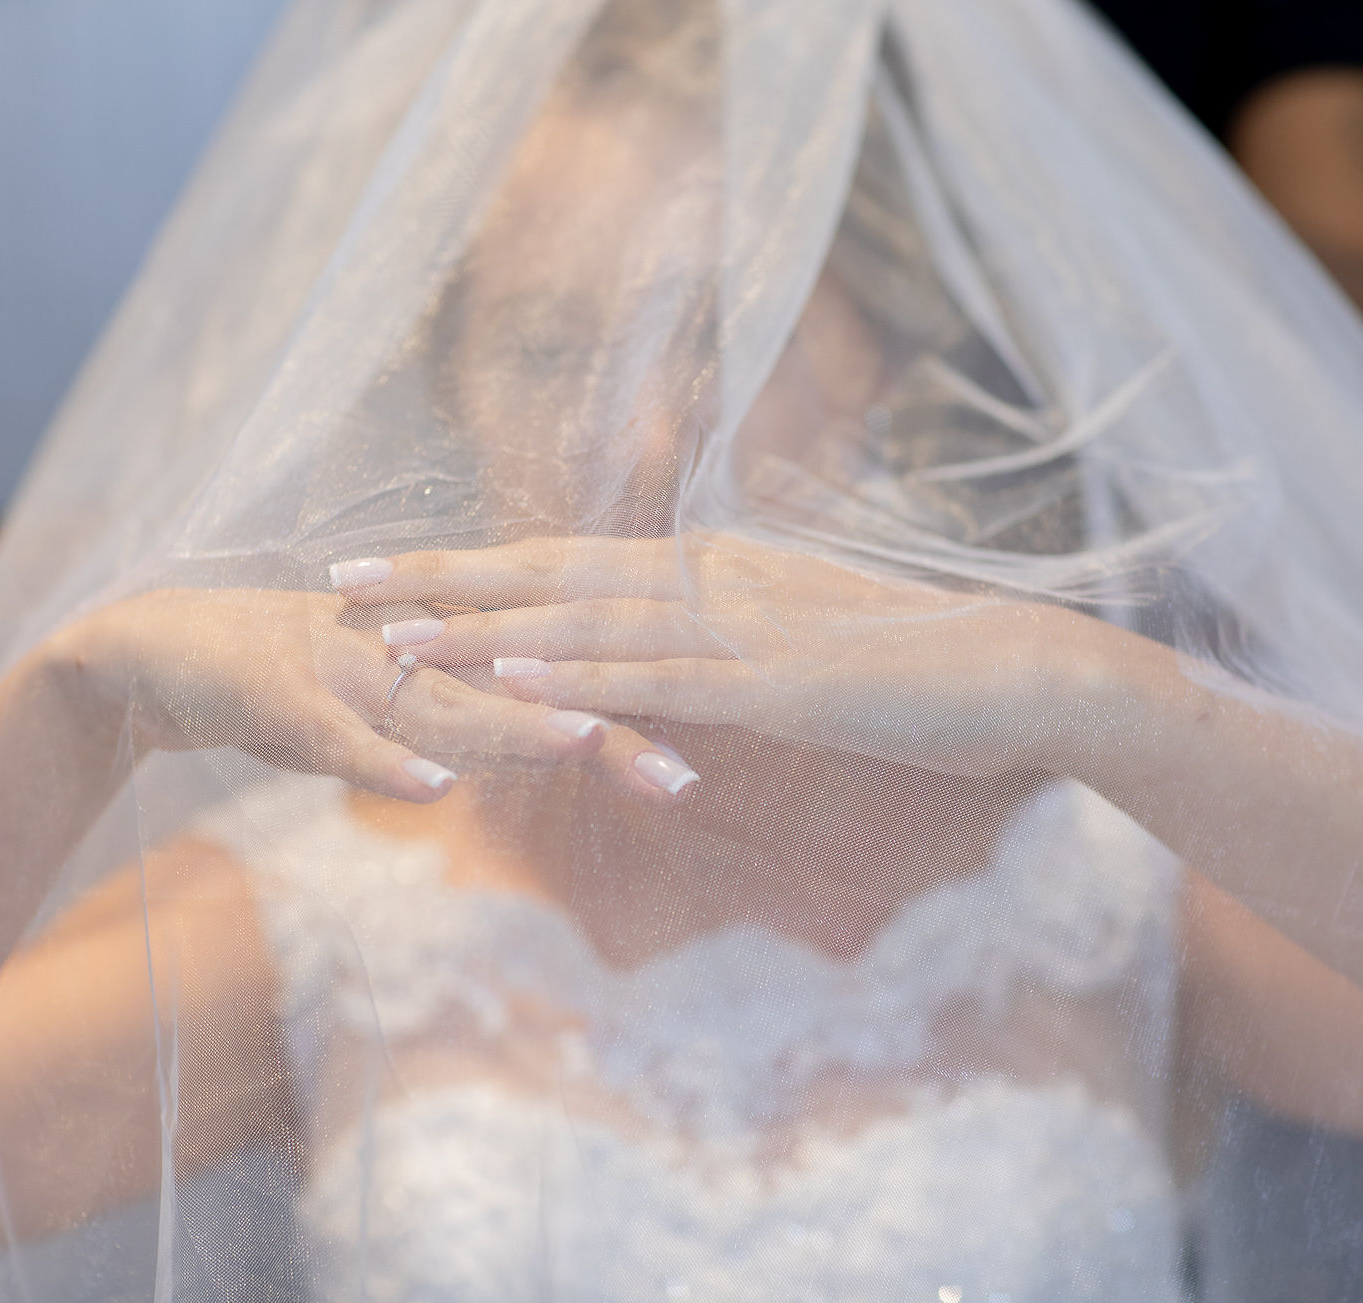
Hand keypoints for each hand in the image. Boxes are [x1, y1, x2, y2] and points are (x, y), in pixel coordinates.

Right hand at [39, 588, 671, 803]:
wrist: (155, 650)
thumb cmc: (285, 678)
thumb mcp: (381, 706)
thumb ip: (459, 722)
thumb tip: (546, 747)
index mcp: (439, 648)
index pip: (551, 680)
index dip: (629, 709)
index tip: (708, 749)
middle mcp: (408, 650)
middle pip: (521, 693)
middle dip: (606, 734)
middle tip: (685, 774)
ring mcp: (347, 670)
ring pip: (444, 707)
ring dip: (513, 731)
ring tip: (582, 745)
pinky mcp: (284, 699)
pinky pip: (342, 740)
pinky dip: (385, 763)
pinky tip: (432, 786)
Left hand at [332, 536, 1159, 779]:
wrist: (1025, 672)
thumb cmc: (926, 669)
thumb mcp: (813, 645)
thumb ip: (740, 646)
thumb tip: (689, 663)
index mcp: (716, 566)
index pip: (571, 559)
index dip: (474, 562)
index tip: (392, 565)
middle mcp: (713, 578)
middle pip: (550, 572)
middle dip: (438, 578)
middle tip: (337, 579)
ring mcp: (742, 627)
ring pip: (585, 621)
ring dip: (480, 629)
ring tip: (384, 637)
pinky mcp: (775, 683)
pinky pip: (658, 677)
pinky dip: (576, 675)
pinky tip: (507, 678)